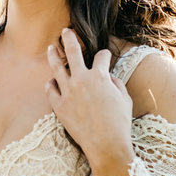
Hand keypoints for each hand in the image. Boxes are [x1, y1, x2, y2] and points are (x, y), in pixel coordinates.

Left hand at [46, 28, 132, 166]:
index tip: (105, 57)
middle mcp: (82, 80)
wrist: (106, 144)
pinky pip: (50, 89)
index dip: (105, 55)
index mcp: (100, 76)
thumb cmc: (119, 123)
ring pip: (56, 67)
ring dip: (54, 55)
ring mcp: (68, 92)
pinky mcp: (59, 106)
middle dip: (70, 38)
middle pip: (73, 52)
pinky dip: (51, 83)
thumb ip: (116, 84)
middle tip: (66, 31)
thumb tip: (108, 77)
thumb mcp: (124, 99)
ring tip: (51, 48)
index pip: (102, 57)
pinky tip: (52, 80)